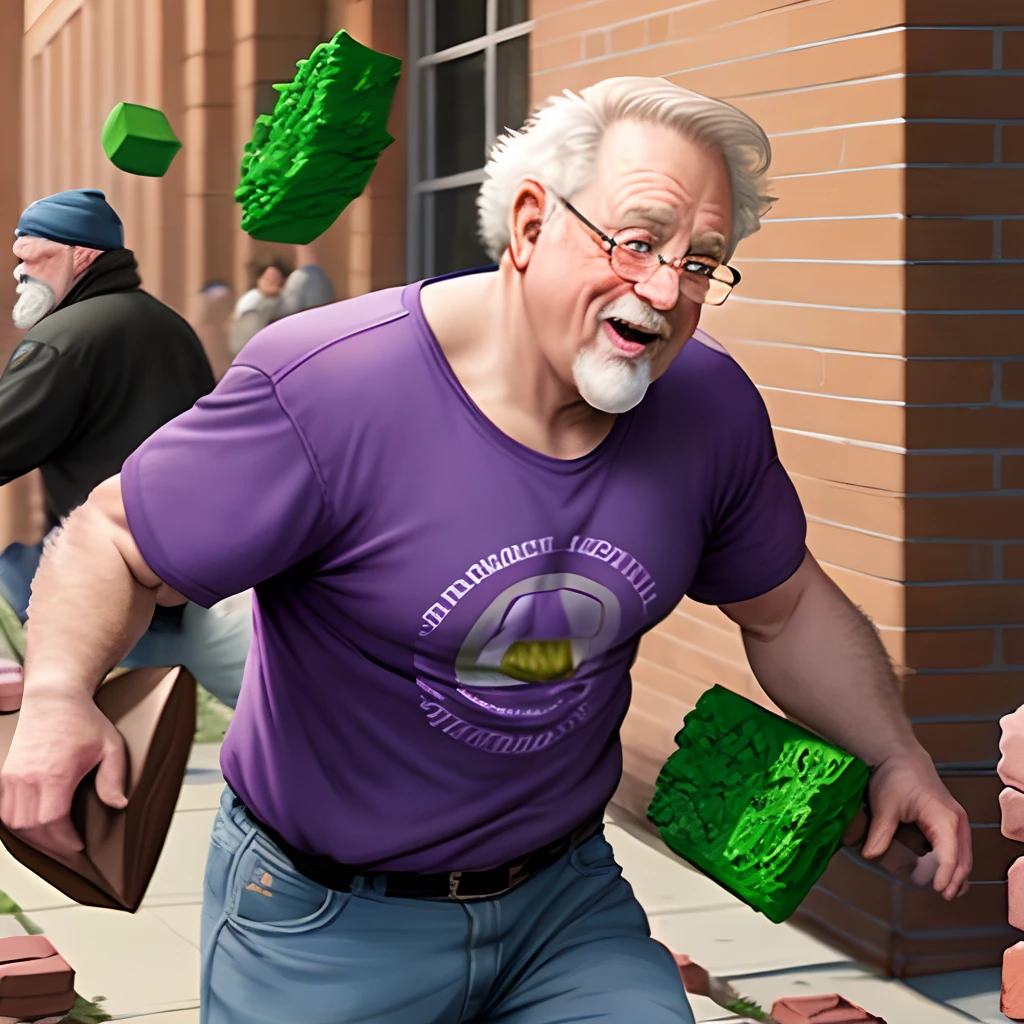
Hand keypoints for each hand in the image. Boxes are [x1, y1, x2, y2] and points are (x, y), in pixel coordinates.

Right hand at [0, 690, 127, 857]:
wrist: (55, 697)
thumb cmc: (84, 720)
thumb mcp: (111, 746)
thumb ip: (114, 778)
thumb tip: (119, 805)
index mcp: (55, 773)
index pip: (52, 821)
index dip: (64, 841)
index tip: (78, 846)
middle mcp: (28, 777)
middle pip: (31, 828)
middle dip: (51, 846)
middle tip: (68, 853)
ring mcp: (12, 776)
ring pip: (14, 823)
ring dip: (33, 838)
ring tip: (53, 844)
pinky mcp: (5, 774)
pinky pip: (5, 810)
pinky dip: (18, 824)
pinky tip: (34, 828)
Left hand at [862, 749, 971, 900]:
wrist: (900, 756)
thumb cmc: (895, 776)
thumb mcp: (884, 806)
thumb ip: (879, 834)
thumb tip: (870, 855)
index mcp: (945, 818)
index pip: (951, 856)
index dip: (945, 876)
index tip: (937, 890)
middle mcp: (957, 820)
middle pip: (963, 859)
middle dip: (954, 879)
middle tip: (941, 894)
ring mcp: (956, 820)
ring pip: (963, 854)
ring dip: (956, 872)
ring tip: (944, 888)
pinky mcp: (950, 820)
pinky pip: (957, 846)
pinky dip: (953, 860)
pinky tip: (942, 871)